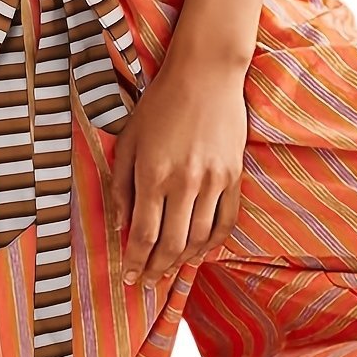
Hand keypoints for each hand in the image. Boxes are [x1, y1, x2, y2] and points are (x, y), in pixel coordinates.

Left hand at [109, 57, 246, 285]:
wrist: (205, 73)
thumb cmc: (160, 104)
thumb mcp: (129, 141)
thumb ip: (122, 186)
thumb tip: (122, 227)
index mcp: (153, 174)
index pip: (143, 235)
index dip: (135, 262)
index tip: (128, 278)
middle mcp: (185, 183)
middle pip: (171, 244)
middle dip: (156, 270)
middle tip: (147, 283)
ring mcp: (214, 181)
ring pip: (199, 239)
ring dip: (182, 261)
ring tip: (170, 271)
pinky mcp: (234, 176)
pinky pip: (226, 222)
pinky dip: (212, 244)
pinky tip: (199, 253)